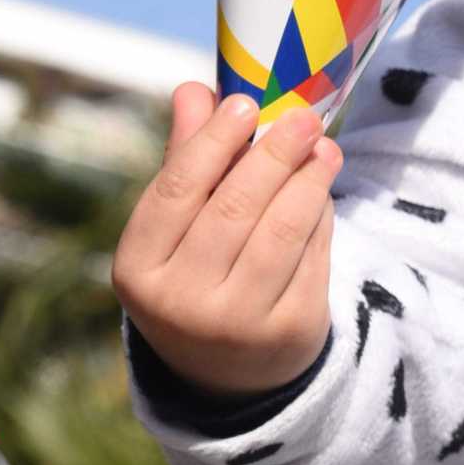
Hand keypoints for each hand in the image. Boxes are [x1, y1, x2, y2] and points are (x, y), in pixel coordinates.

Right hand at [112, 85, 342, 400]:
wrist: (227, 375)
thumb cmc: (195, 277)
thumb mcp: (175, 232)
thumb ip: (187, 162)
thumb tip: (195, 89)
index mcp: (138, 269)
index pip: (177, 190)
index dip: (213, 142)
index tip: (244, 103)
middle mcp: (181, 302)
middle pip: (235, 208)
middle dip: (274, 154)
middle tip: (302, 116)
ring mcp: (236, 323)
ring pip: (281, 232)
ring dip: (308, 181)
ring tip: (325, 147)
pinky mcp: (289, 333)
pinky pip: (313, 258)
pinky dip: (321, 218)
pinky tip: (324, 190)